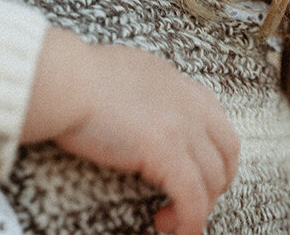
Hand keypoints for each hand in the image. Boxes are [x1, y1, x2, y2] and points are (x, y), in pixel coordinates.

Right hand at [22, 28, 238, 234]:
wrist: (62, 79)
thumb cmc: (70, 76)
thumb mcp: (117, 70)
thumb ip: (134, 89)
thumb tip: (124, 108)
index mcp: (172, 79)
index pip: (212, 114)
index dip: (210, 147)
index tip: (195, 166)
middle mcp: (185, 101)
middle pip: (226, 149)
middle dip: (216, 180)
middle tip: (191, 199)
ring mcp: (181, 127)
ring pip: (212, 179)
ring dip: (198, 206)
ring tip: (169, 219)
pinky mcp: (168, 152)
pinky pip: (192, 199)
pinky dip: (189, 221)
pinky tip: (174, 230)